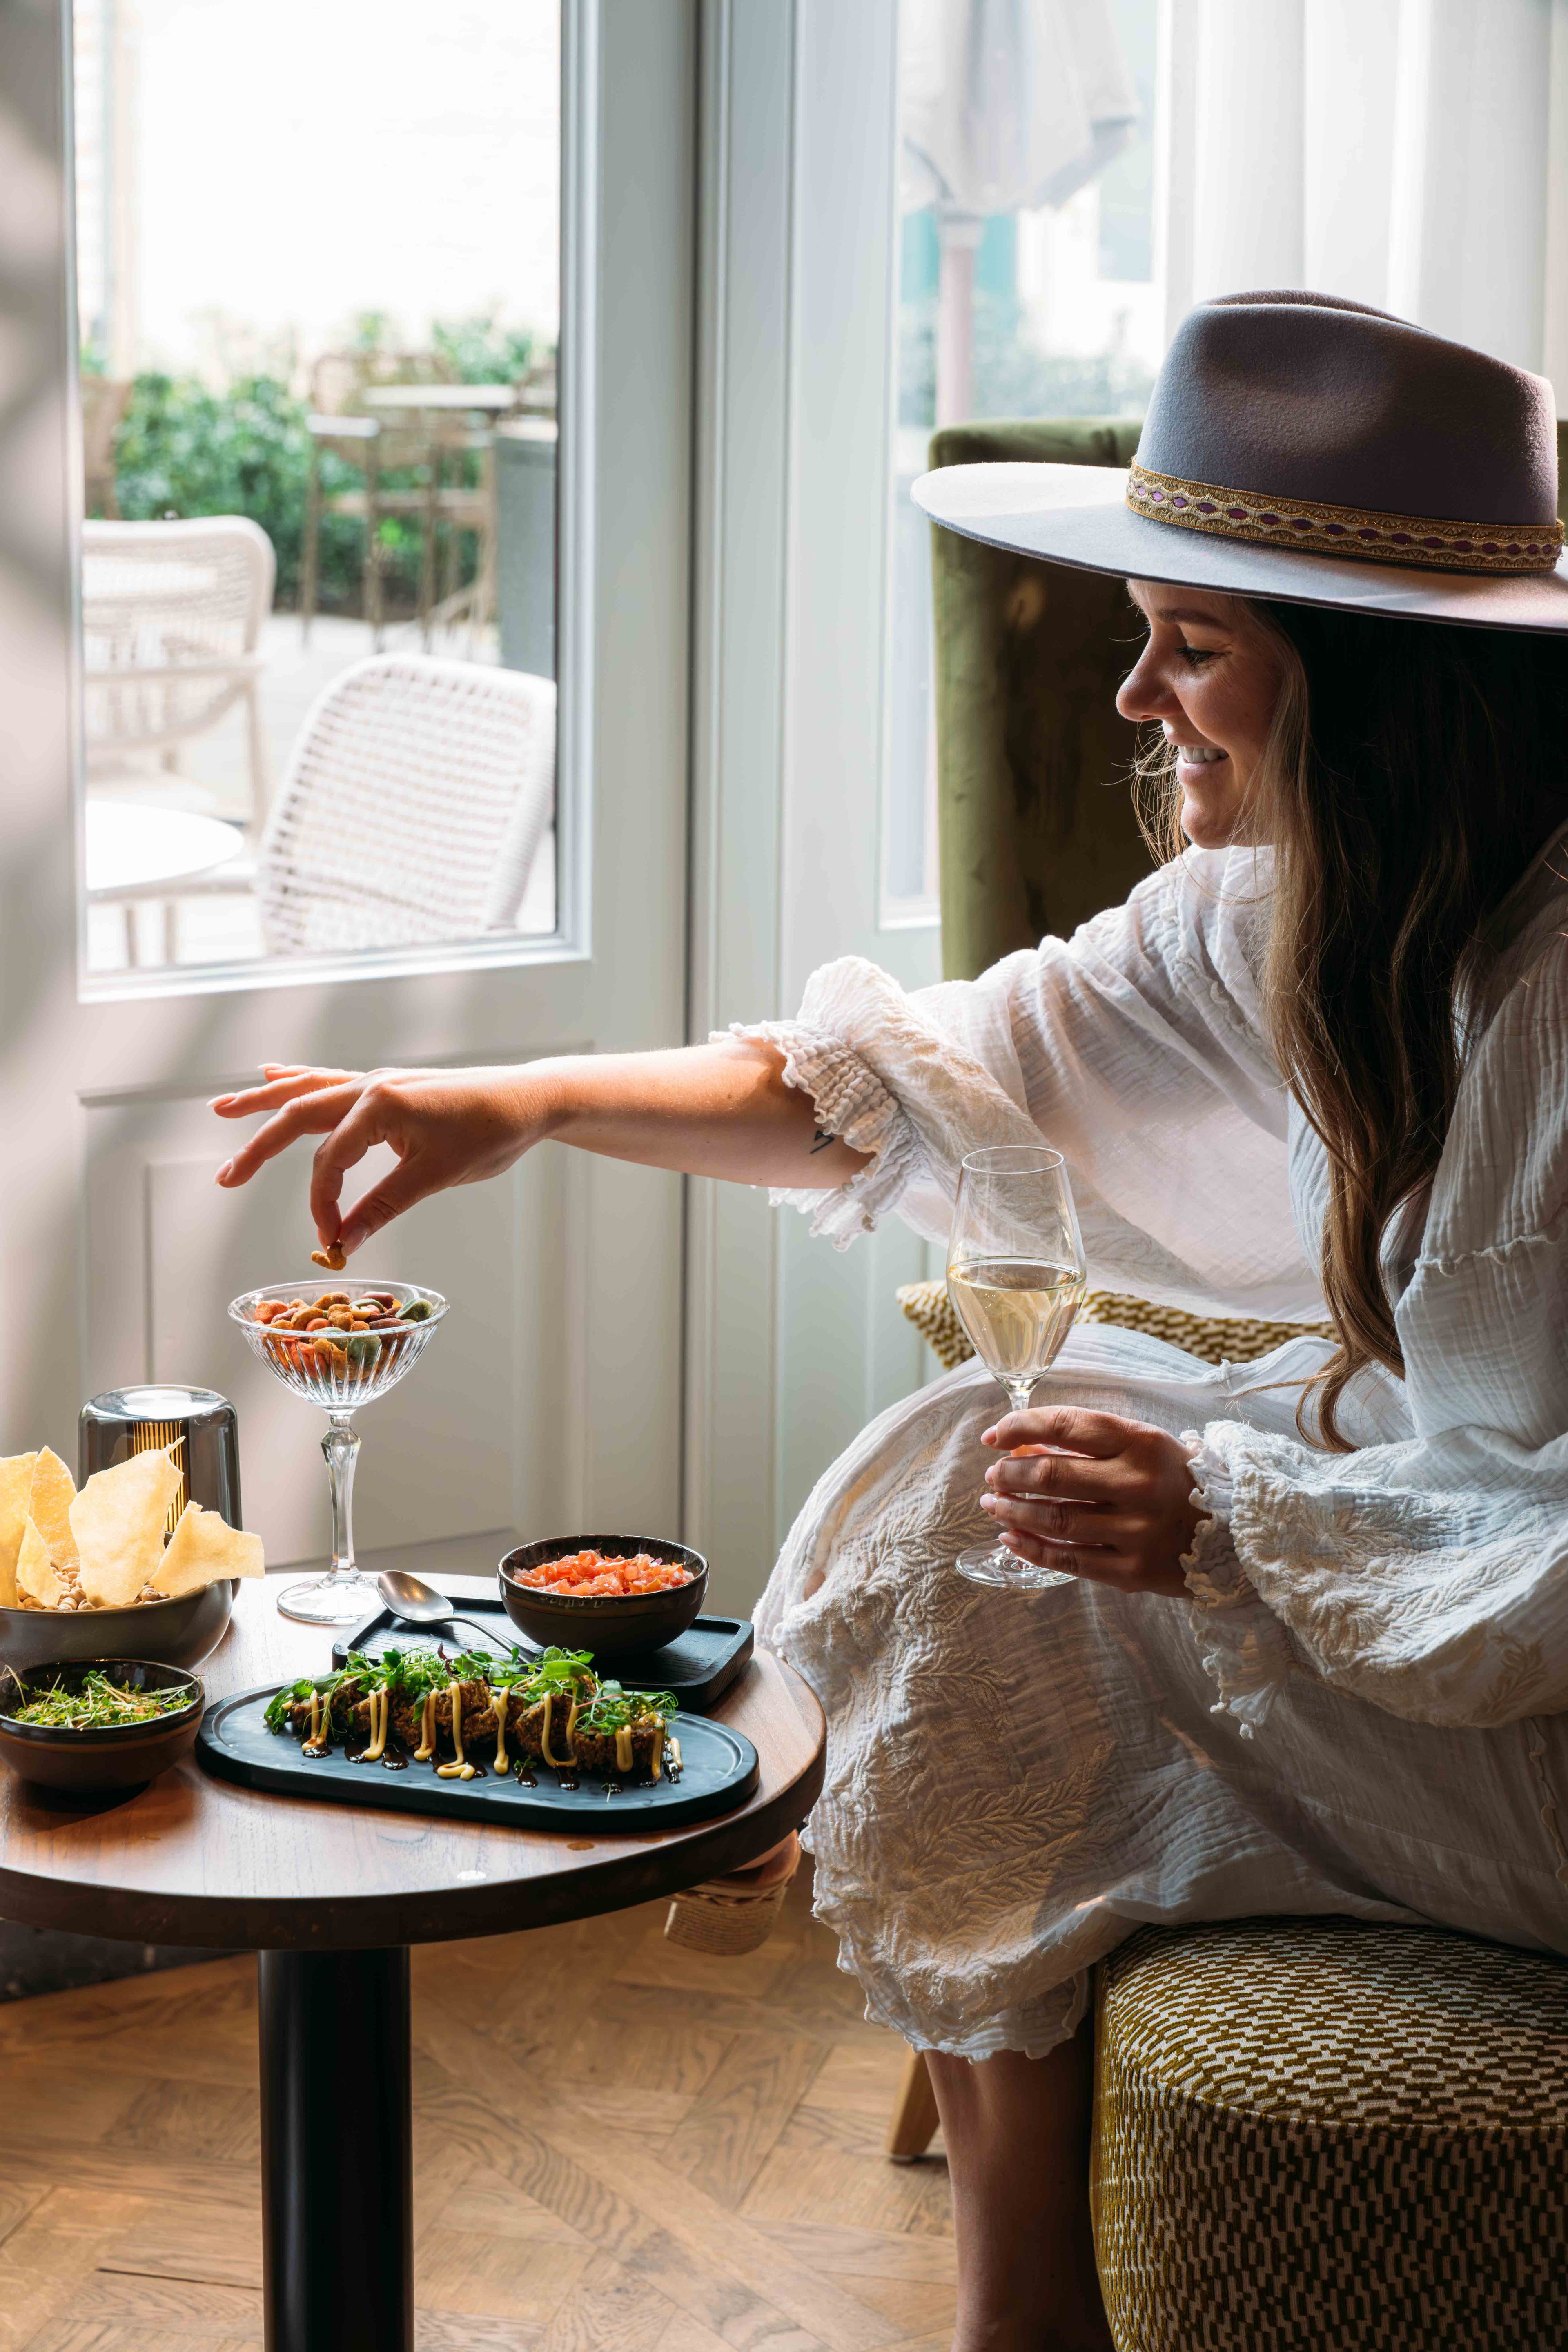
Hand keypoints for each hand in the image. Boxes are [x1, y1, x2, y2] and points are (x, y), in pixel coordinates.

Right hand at [210, 1063, 554, 1253]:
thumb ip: (384, 1206)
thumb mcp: (436, 1176)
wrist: (528, 1099)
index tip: (330, 1238)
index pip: (329, 1160)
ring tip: (222, 1109)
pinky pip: (330, 1081)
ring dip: (264, 1102)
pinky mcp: (387, 1087)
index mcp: (379, 1104)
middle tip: (225, 1179)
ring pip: (307, 1091)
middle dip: (258, 1148)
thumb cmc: (490, 1134)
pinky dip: (299, 1081)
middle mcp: (370, 1086)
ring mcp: (377, 1082)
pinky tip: (274, 1075)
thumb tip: (343, 1242)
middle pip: (299, 1115)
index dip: (322, 1204)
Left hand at [979, 1406, 1200, 1595]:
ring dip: (1012, 1511)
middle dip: (1009, 1474)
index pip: (1066, 1425)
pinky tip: (1010, 1538)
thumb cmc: (1172, 1481)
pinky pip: (1068, 1561)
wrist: (1231, 1534)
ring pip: (1054, 1520)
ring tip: (993, 1505)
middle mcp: (1139, 1485)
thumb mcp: (1144, 1446)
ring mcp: (1136, 1532)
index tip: (994, 1437)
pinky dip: (1030, 1549)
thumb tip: (1022, 1445)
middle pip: (1052, 1476)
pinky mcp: (1132, 1572)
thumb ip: (1090, 1442)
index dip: (1020, 1428)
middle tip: (993, 1476)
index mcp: (1142, 1443)